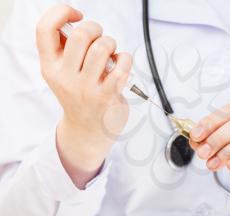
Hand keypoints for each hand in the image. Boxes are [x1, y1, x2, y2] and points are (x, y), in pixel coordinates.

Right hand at [36, 4, 131, 187]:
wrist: (88, 129)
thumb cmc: (79, 95)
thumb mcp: (62, 74)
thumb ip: (64, 50)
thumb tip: (73, 22)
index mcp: (50, 67)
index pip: (44, 29)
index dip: (61, 12)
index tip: (76, 15)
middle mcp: (65, 77)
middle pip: (81, 35)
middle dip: (96, 28)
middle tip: (98, 38)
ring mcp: (87, 88)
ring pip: (102, 48)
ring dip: (111, 43)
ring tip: (110, 53)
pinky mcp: (108, 95)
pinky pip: (122, 65)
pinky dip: (126, 59)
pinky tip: (121, 64)